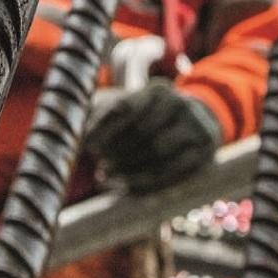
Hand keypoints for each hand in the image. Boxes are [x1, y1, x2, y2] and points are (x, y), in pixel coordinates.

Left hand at [84, 81, 221, 193]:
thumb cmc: (147, 119)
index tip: (86, 145)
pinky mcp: (203, 154)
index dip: (103, 128)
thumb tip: (74, 130)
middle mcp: (180, 104)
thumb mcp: (127, 108)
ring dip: (128, 169)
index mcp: (157, 90)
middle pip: (141, 131)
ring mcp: (196, 128)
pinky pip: (172, 173)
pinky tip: (125, 187)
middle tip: (98, 166)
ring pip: (157, 153)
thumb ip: (100, 114)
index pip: (125, 107)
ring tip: (106, 178)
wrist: (195, 124)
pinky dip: (145, 183)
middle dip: (116, 151)